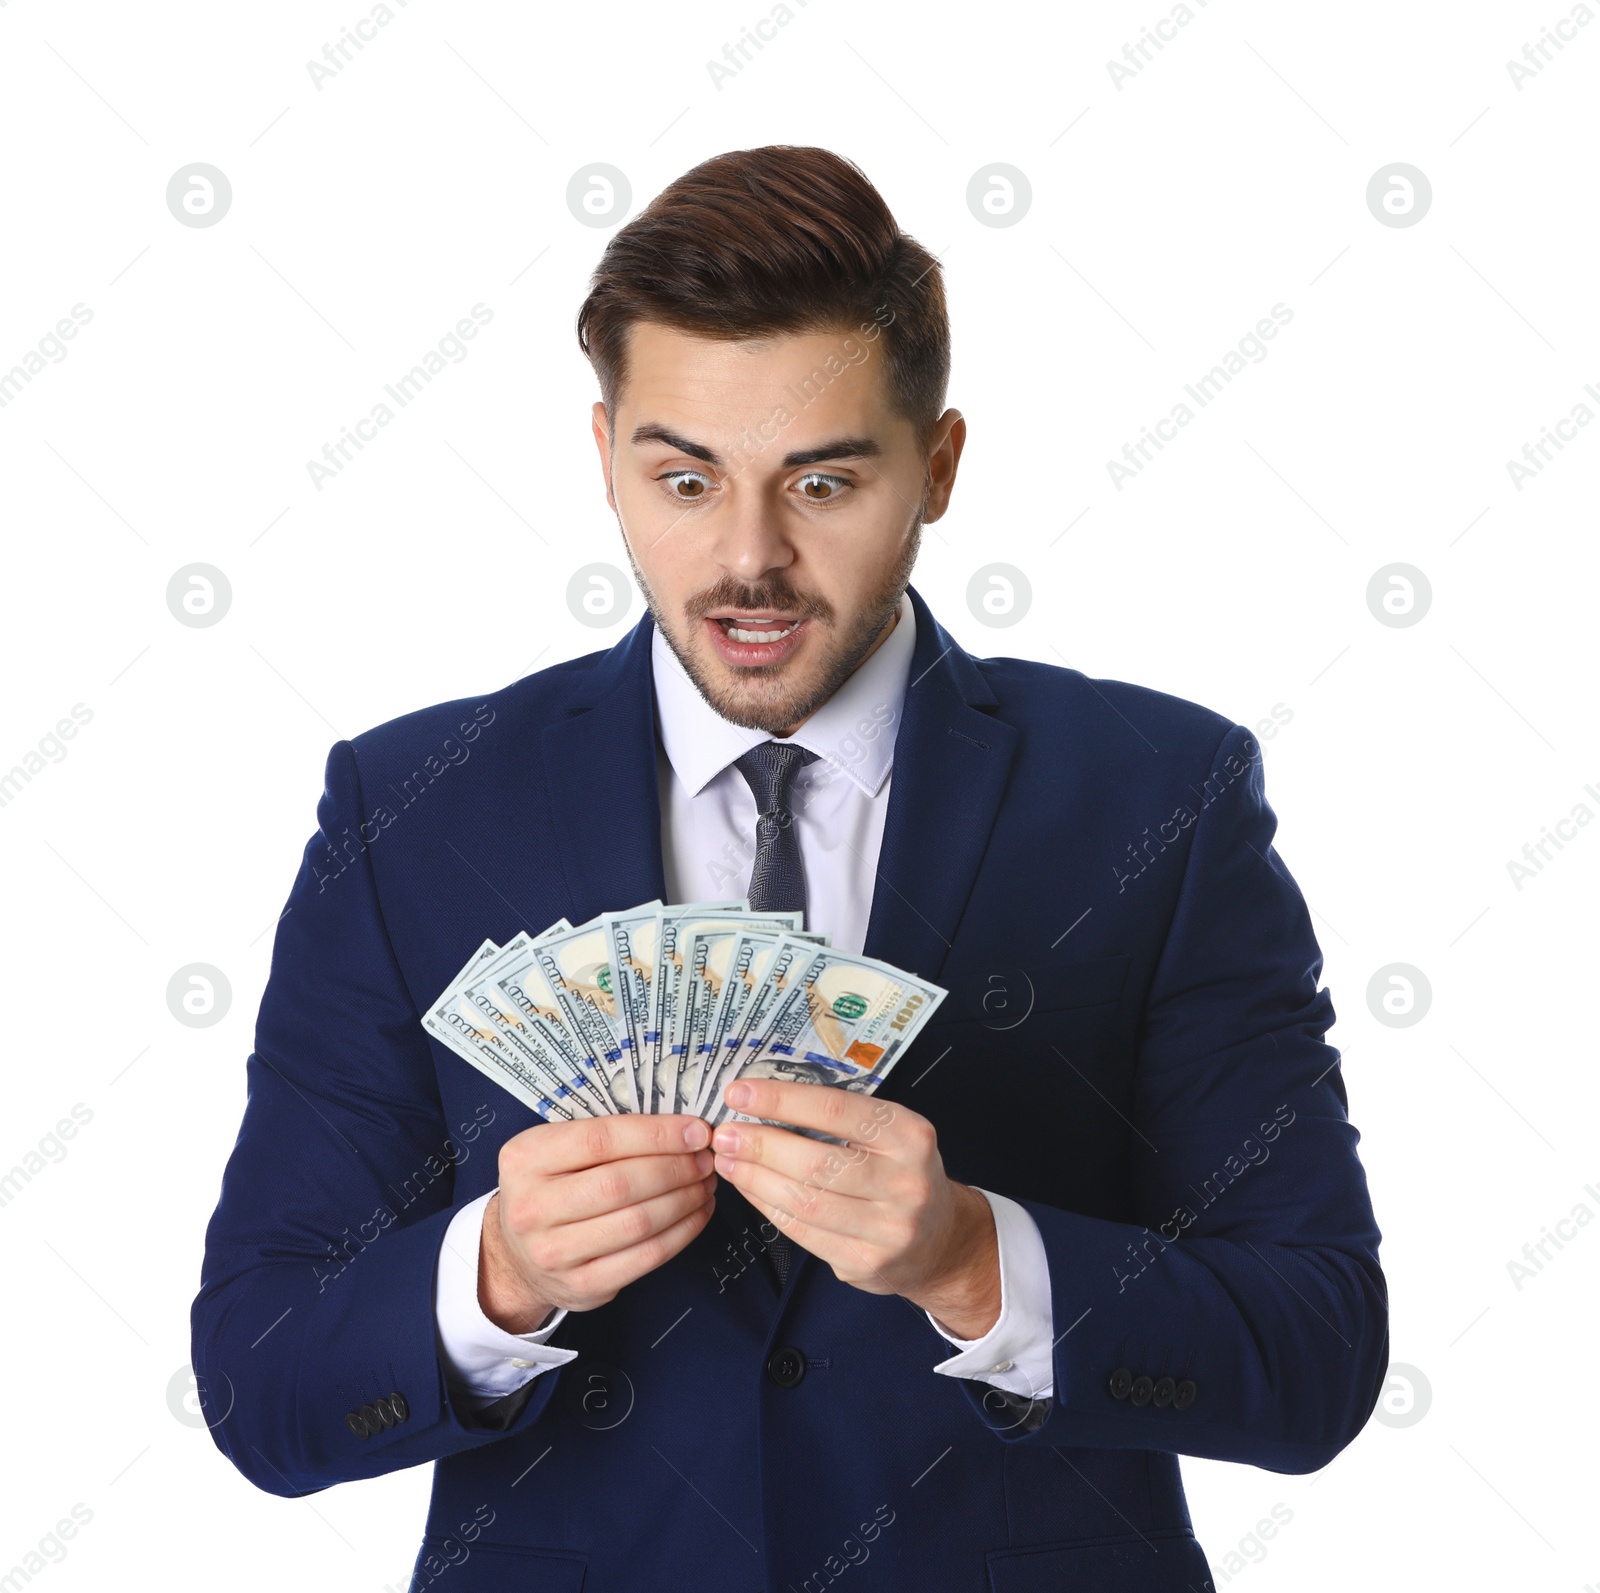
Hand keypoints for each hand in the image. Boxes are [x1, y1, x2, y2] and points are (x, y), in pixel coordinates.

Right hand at [480, 1115, 716, 1331]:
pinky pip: (645, 1257)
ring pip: (638, 1222)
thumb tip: (680, 1127)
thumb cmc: (549, 1189)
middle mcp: (533, 1207)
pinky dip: (682, 1233)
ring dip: (685, 1200)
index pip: (602, 1139)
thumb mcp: (556, 1150)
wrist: (516, 1256)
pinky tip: (697, 1213)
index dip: (657, 1134)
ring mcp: (555, 1253)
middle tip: (707, 1158)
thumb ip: (607, 1136)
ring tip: (706, 1183)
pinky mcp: (582, 1285)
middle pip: (622, 1183)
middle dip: (676, 1168)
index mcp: (526, 1159)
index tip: (695, 1130)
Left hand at [711, 1079, 1000, 1339]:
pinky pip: (802, 1232)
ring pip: (804, 1201)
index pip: (836, 1109)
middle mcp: (904, 1182)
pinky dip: (767, 1206)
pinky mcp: (865, 1262)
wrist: (940, 1241)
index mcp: (909, 1135)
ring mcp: (887, 1228)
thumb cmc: (901, 1173)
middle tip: (722, 1133)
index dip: (781, 1100)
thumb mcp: (890, 1134)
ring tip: (726, 1160)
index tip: (739, 1092)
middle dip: (759, 1146)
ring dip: (754, 1179)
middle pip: (815, 1162)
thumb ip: (840, 1119)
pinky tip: (749, 1188)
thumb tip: (762, 1101)